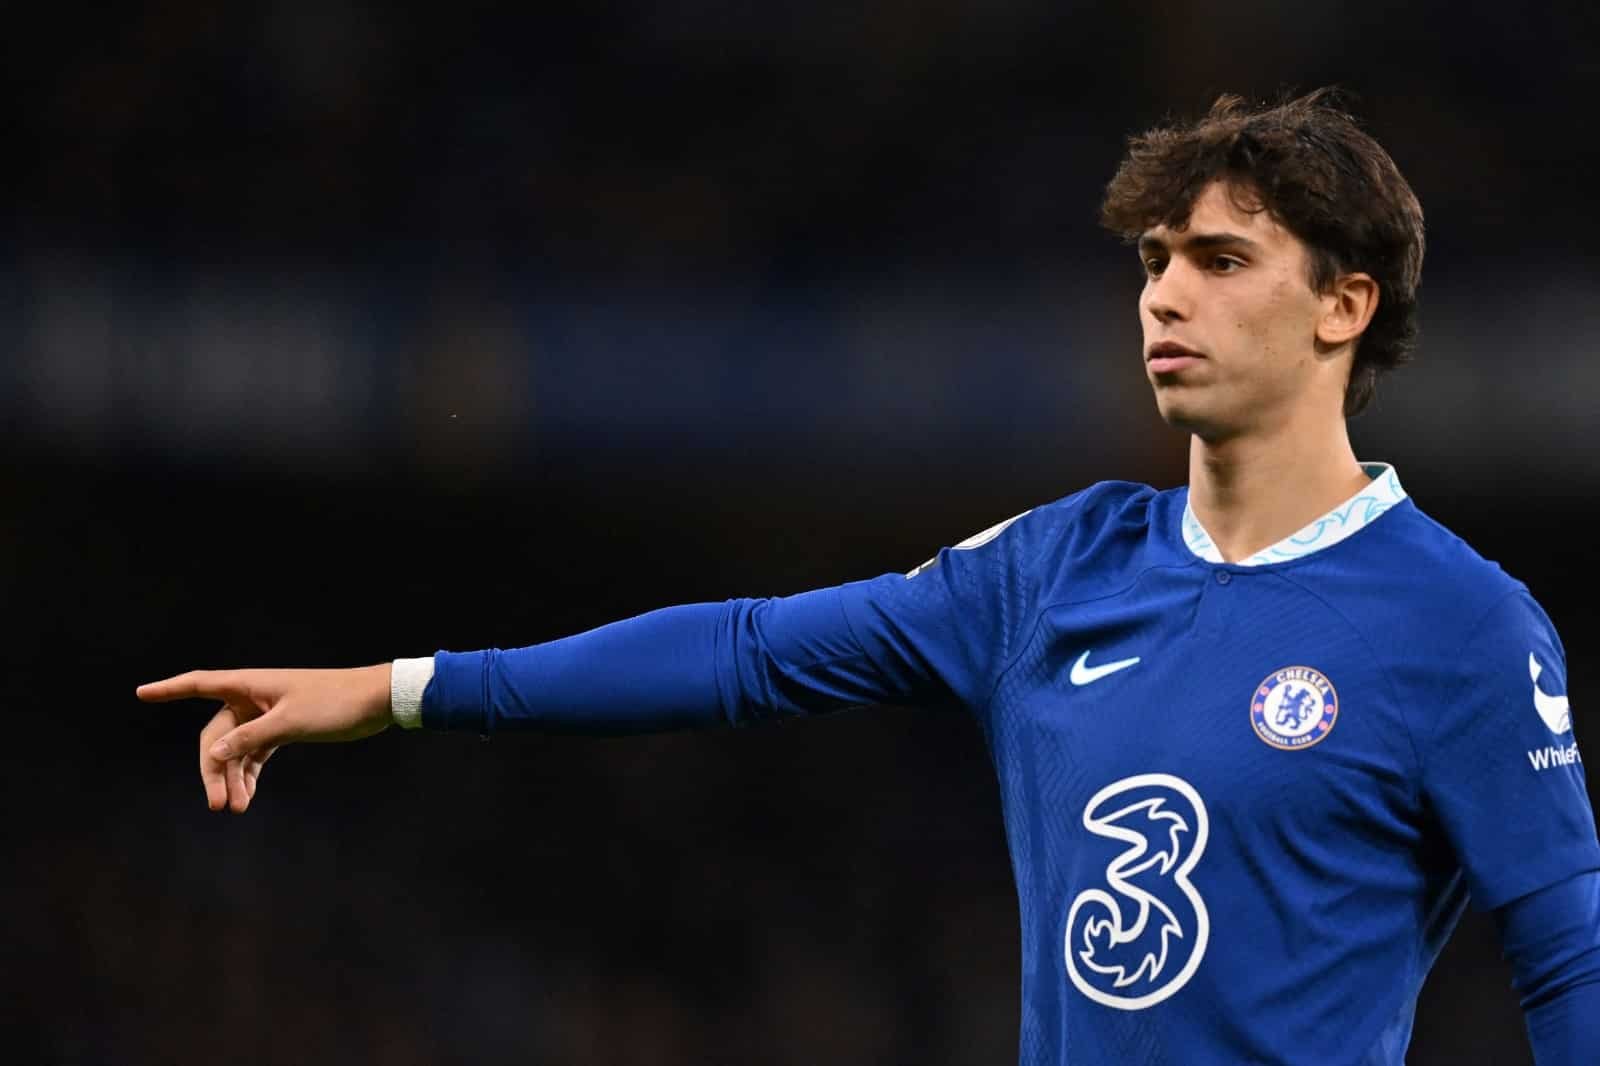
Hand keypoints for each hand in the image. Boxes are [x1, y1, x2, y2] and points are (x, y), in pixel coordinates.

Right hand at [136, 665, 393, 812]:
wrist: (376, 702)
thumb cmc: (334, 703)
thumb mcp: (290, 721)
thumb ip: (251, 737)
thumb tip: (215, 752)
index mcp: (250, 684)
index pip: (200, 683)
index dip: (170, 689)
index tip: (141, 693)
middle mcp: (253, 697)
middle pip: (217, 734)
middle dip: (213, 769)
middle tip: (217, 805)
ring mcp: (267, 714)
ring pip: (236, 749)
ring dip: (233, 777)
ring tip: (236, 808)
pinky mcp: (283, 729)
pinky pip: (255, 753)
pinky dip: (249, 773)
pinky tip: (246, 796)